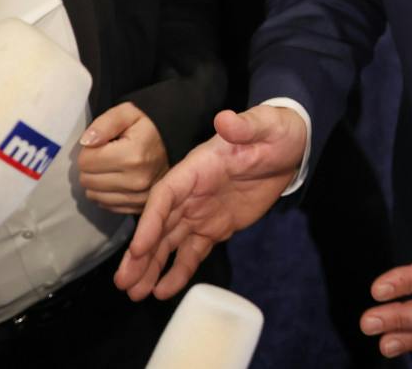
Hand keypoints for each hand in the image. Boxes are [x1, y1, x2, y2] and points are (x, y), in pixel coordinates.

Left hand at [78, 101, 168, 212]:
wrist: (174, 142)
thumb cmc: (149, 126)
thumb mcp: (127, 112)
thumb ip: (104, 124)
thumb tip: (86, 142)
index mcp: (132, 156)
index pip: (85, 161)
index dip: (89, 149)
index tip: (104, 143)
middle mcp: (136, 180)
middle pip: (87, 180)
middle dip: (91, 166)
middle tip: (107, 154)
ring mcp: (138, 197)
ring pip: (93, 195)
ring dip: (97, 181)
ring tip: (113, 166)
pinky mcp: (138, 207)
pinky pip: (105, 204)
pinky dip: (106, 193)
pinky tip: (117, 179)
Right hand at [115, 104, 308, 300]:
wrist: (289, 148)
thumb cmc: (274, 131)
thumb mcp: (264, 125)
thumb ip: (243, 126)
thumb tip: (224, 118)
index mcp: (195, 168)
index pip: (164, 197)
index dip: (149, 222)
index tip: (138, 248)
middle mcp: (191, 193)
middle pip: (158, 225)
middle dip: (140, 254)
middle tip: (122, 283)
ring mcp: (200, 213)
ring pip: (169, 243)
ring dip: (150, 267)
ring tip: (134, 293)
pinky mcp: (215, 228)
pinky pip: (193, 253)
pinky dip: (179, 271)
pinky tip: (163, 291)